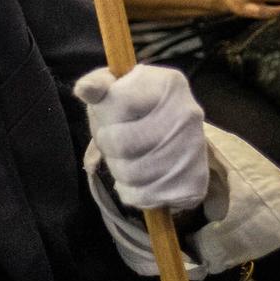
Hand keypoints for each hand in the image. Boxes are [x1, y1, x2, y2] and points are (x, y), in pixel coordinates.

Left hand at [74, 64, 207, 212]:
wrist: (176, 136)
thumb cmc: (137, 109)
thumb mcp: (116, 87)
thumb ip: (98, 86)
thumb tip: (84, 89)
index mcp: (167, 84)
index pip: (118, 103)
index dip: (104, 115)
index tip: (111, 115)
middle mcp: (187, 114)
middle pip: (121, 143)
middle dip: (108, 146)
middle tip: (115, 143)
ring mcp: (194, 150)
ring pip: (131, 174)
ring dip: (119, 170)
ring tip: (127, 160)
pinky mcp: (193, 183)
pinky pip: (144, 196)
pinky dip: (132, 192)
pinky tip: (139, 178)